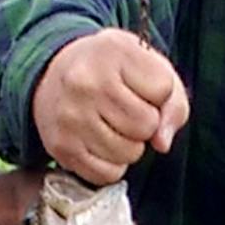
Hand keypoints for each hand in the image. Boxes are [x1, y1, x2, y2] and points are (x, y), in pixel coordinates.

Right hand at [32, 29, 190, 185]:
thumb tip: (162, 144)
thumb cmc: (111, 71)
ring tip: (112, 125)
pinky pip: (108, 174)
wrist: (51, 75)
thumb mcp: (146, 65)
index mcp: (112, 51)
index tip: (139, 85)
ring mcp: (70, 117)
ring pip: (130, 153)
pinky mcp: (62, 148)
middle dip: (146, 123)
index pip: (163, 89)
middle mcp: (86, 83)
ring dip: (130, 146)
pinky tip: (100, 143)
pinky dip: (112, 165)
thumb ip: (173, 102)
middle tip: (126, 110)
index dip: (159, 93)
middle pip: (147, 125)